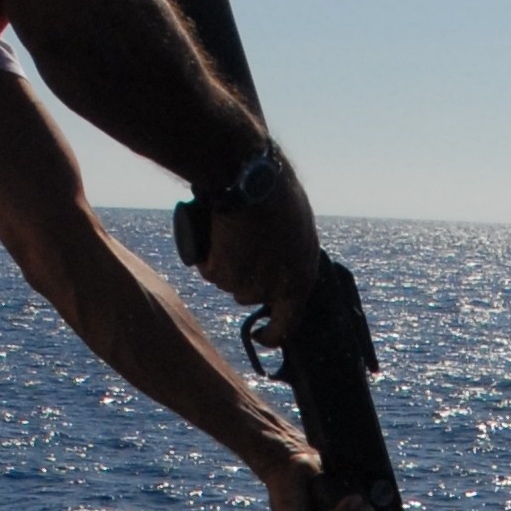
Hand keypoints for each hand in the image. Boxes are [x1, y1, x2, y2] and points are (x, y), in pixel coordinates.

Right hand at [191, 160, 321, 342]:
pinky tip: (216, 233)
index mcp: (302, 278)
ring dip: (226, 266)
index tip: (262, 335)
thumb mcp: (299, 228)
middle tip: (239, 247)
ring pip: (229, 285)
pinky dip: (208, 257)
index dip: (272, 334)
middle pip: (251, 297)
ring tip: (229, 232)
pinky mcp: (224, 273)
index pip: (288, 324)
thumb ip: (293, 254)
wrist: (251, 175)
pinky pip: (210, 272)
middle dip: (244, 278)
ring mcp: (249, 282)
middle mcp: (277, 287)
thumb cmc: (277, 192)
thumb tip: (285, 265)